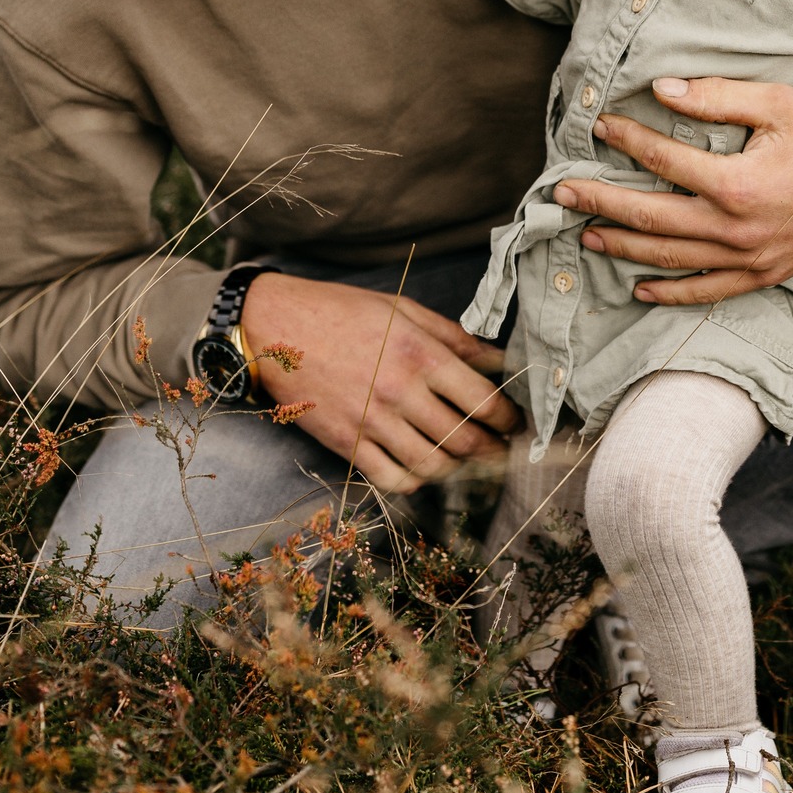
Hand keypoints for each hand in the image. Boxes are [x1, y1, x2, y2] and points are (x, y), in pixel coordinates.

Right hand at [242, 273, 520, 493]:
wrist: (276, 327)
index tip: (516, 423)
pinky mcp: (346, 443)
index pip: (483, 400)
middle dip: (494, 450)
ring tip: (469, 462)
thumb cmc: (342, 312)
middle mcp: (400, 391)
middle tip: (503, 450)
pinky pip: (392, 479)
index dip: (508, 419)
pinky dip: (416, 482)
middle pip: (464, 440)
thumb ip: (453, 337)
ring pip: (433, 466)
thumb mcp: (403, 309)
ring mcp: (372, 421)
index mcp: (420, 354)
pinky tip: (425, 469)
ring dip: (460, 470)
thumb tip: (497, 359)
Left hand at [552, 76, 792, 306]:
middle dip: (602, 203)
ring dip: (624, 246)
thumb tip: (662, 89)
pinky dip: (670, 292)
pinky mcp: (762, 275)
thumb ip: (716, 98)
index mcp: (736, 183)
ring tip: (587, 234)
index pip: (663, 160)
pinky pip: (707, 291)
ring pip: (671, 258)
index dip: (627, 141)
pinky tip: (638, 286)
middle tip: (563, 193)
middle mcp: (735, 228)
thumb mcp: (777, 103)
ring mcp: (748, 258)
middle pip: (651, 217)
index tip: (601, 127)